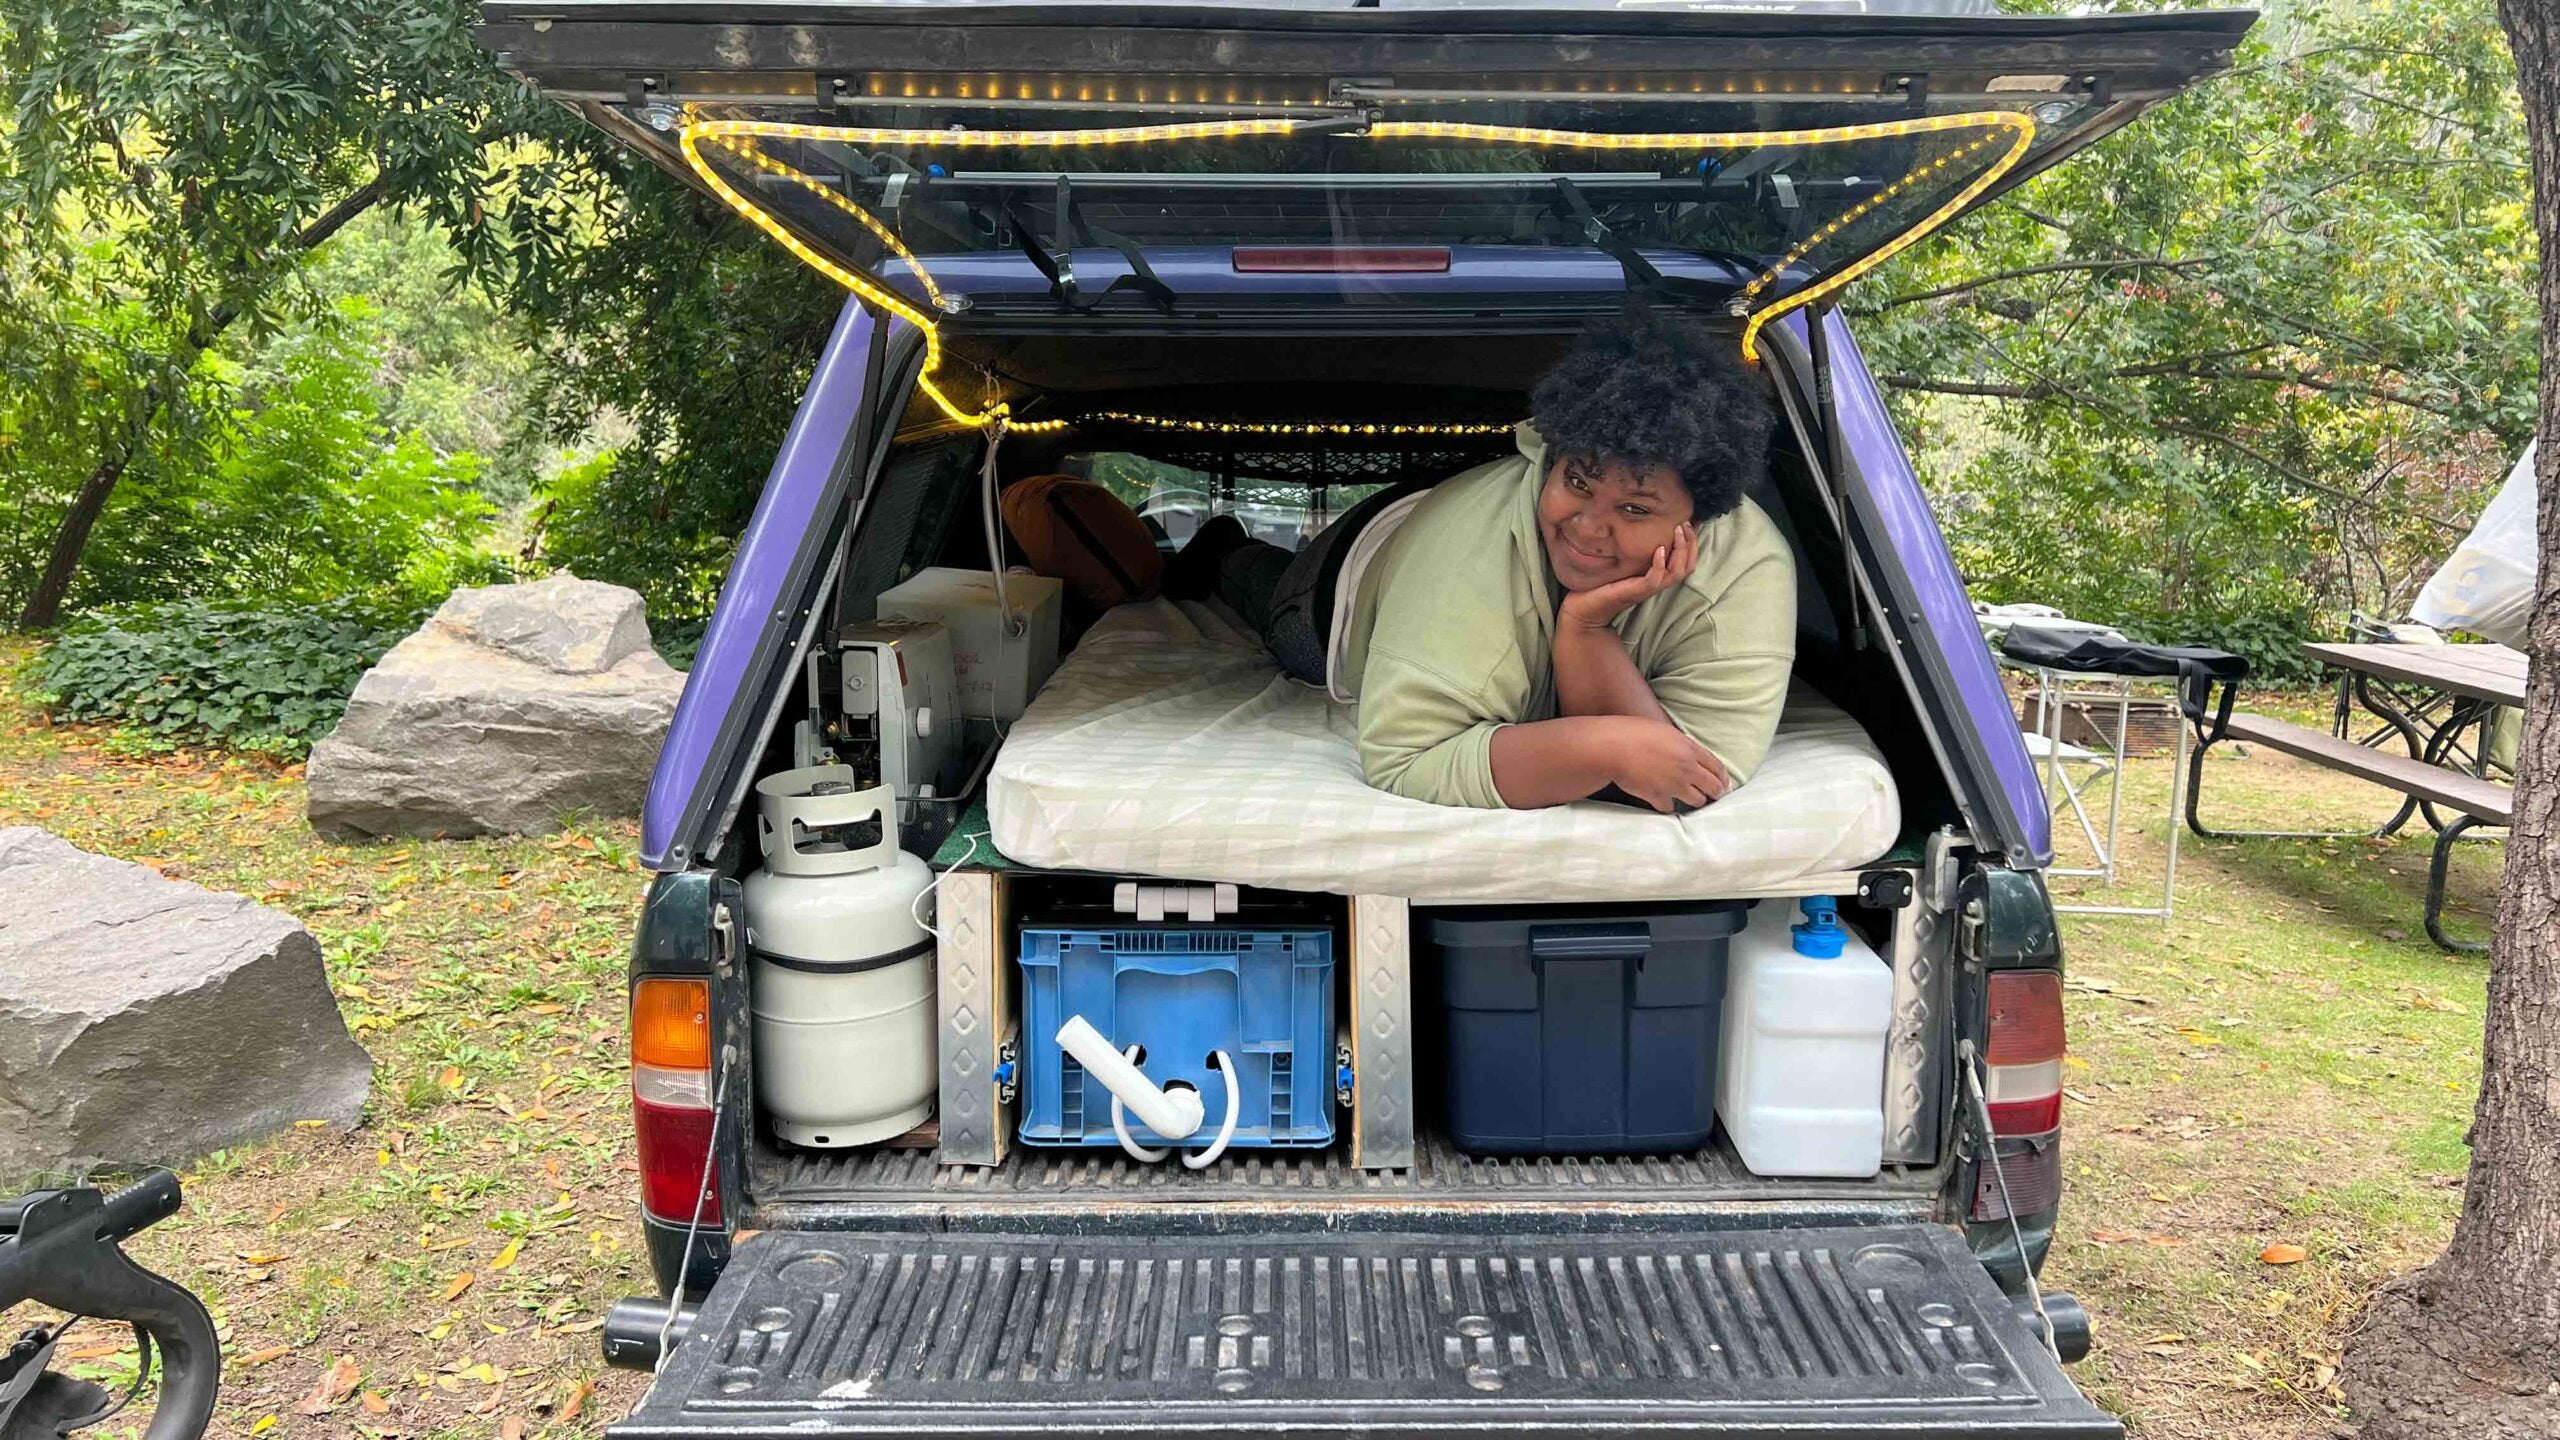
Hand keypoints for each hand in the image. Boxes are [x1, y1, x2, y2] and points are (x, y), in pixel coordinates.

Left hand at [1559, 522, 1698, 630]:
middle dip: (1691, 543)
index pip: (1686, 563)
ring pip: (1677, 572)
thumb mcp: (1621, 563)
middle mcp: (1655, 583)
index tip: (1689, 522)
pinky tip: (1660, 550)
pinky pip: (1654, 580)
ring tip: (1678, 530)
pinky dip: (1660, 565)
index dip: (1692, 544)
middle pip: (1687, 567)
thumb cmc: (1599, 586)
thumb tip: (1635, 527)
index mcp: (1656, 577)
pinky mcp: (1633, 592)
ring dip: (1681, 550)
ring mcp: (1646, 589)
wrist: (1583, 610)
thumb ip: (1631, 551)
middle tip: (1686, 523)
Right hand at [1610, 717, 1730, 812]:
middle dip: (1716, 793)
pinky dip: (1668, 805)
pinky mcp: (1658, 797)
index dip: (1723, 777)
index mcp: (1690, 750)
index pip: (1717, 767)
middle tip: (1714, 796)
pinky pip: (1670, 808)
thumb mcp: (1666, 731)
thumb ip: (1683, 744)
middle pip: (1712, 787)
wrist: (1612, 747)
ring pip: (1697, 801)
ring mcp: (1673, 785)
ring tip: (1690, 799)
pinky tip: (1664, 801)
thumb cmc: (1635, 733)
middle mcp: (1686, 769)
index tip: (1724, 783)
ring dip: (1695, 800)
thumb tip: (1692, 754)